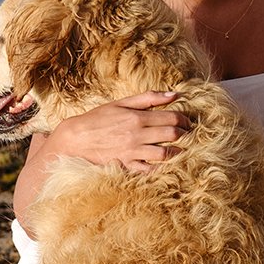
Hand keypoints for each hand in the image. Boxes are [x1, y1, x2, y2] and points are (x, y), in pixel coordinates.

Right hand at [46, 90, 187, 173]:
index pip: (171, 118)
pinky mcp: (127, 165)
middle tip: (188, 135)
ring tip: (182, 149)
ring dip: (178, 151)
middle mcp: (137, 135)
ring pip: (165, 153)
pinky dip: (162, 167)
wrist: (75, 138)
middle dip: (185, 134)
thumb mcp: (121, 103)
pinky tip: (168, 164)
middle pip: (172, 135)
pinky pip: (150, 170)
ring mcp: (132, 152)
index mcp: (137, 117)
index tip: (187, 122)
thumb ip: (148, 98)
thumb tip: (174, 94)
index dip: (184, 119)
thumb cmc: (98, 118)